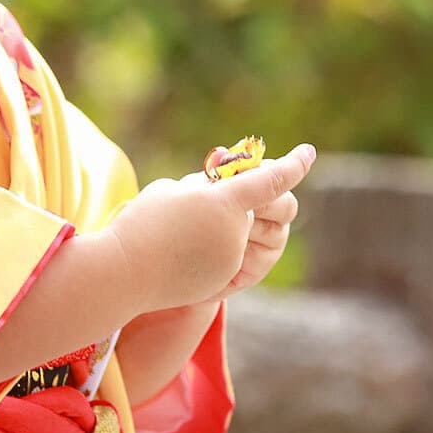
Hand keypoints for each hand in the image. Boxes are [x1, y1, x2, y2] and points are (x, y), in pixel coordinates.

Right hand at [105, 143, 315, 311]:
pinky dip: (217, 246)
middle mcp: (235, 233)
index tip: (308, 152)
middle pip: (273, 208)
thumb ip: (208, 186)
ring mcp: (234, 259)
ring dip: (232, 224)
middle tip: (237, 194)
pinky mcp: (227, 280)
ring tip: (194, 227)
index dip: (294, 164)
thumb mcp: (173, 190)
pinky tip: (188, 249)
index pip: (271, 180)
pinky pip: (236, 253)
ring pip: (249, 231)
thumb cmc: (142, 223)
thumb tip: (227, 189)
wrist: (124, 274)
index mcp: (223, 203)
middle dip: (263, 199)